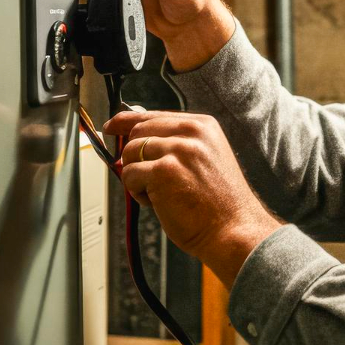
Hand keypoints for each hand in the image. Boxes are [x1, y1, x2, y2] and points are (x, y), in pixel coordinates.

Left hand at [105, 110, 280, 287]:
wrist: (234, 230)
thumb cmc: (218, 203)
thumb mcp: (205, 159)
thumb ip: (175, 144)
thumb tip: (134, 140)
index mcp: (203, 125)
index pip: (154, 115)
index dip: (126, 121)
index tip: (111, 126)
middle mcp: (192, 132)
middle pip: (138, 132)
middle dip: (133, 157)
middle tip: (148, 180)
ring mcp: (178, 150)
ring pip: (130, 153)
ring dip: (137, 177)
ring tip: (160, 194)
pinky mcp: (164, 171)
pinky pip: (130, 175)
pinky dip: (137, 193)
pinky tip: (159, 203)